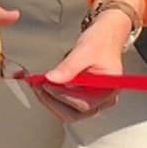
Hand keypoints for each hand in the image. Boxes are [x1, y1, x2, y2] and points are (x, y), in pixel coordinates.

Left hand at [37, 0, 135, 122]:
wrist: (107, 34)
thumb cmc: (102, 40)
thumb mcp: (84, 50)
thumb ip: (69, 66)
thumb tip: (52, 79)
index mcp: (108, 89)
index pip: (83, 103)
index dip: (61, 95)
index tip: (45, 84)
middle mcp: (103, 100)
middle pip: (74, 113)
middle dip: (52, 100)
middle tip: (37, 85)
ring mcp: (94, 101)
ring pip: (69, 112)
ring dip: (50, 100)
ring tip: (38, 85)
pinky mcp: (85, 97)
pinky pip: (67, 106)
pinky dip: (54, 98)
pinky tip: (45, 87)